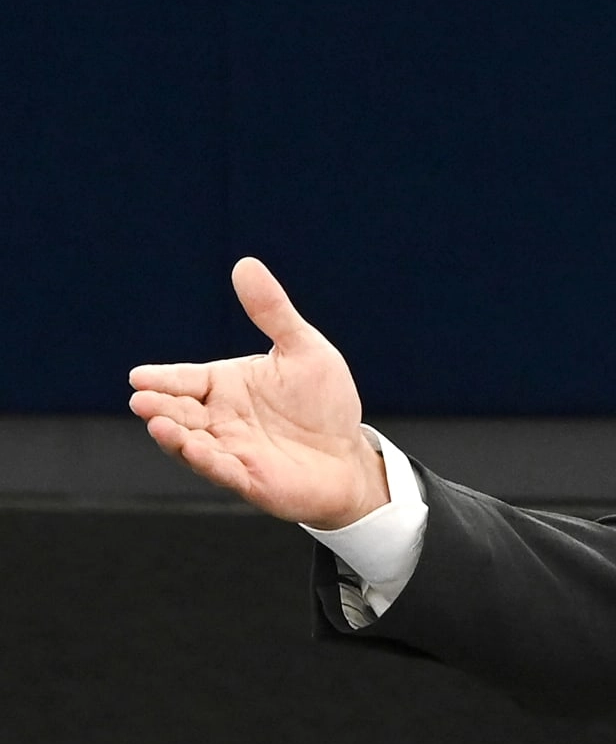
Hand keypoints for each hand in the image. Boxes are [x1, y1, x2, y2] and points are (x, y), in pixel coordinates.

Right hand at [129, 258, 389, 528]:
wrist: (348, 455)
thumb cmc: (324, 403)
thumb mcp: (304, 349)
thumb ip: (273, 312)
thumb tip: (245, 264)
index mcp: (225, 385)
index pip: (186, 379)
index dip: (163, 378)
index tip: (139, 376)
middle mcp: (220, 418)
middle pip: (181, 411)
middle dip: (160, 406)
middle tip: (141, 400)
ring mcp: (231, 450)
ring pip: (192, 443)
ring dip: (174, 435)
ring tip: (159, 424)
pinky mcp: (248, 478)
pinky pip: (222, 470)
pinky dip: (207, 461)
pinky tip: (196, 450)